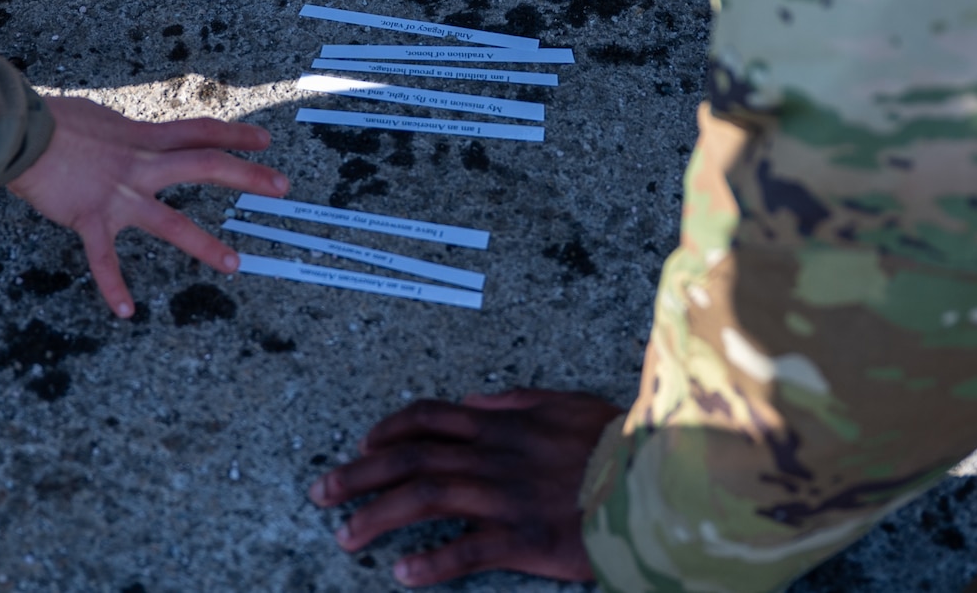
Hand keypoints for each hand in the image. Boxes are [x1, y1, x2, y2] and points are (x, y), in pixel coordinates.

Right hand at [7, 95, 286, 317]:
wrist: (20, 131)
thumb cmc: (53, 120)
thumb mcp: (101, 119)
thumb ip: (122, 136)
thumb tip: (125, 140)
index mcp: (144, 138)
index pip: (200, 131)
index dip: (235, 134)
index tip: (265, 142)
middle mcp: (141, 164)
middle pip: (204, 165)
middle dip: (247, 175)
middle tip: (283, 185)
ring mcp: (119, 194)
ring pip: (171, 222)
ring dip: (205, 245)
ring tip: (235, 265)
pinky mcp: (90, 218)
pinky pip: (104, 259)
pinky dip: (114, 286)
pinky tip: (126, 311)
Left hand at [310, 388, 622, 586]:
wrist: (656, 477)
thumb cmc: (614, 443)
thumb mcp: (565, 404)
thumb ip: (516, 402)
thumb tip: (476, 403)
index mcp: (500, 425)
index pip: (428, 420)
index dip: (387, 431)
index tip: (362, 444)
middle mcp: (492, 457)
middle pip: (409, 459)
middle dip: (358, 475)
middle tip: (321, 493)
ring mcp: (504, 497)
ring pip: (425, 500)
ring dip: (379, 518)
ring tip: (346, 537)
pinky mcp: (524, 538)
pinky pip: (468, 550)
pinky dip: (432, 562)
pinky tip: (403, 575)